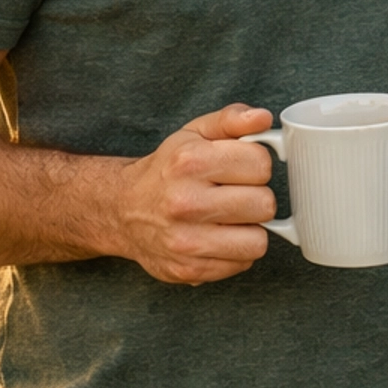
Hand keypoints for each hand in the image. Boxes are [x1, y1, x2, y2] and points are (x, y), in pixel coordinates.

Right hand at [112, 103, 276, 284]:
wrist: (122, 210)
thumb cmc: (167, 170)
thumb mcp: (194, 134)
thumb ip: (230, 119)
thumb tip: (262, 118)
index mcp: (190, 161)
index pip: (261, 164)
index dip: (257, 164)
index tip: (242, 168)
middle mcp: (185, 202)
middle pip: (264, 205)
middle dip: (256, 197)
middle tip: (235, 195)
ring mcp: (186, 240)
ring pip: (258, 241)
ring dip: (250, 229)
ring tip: (230, 218)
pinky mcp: (189, 269)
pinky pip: (243, 263)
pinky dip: (237, 251)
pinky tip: (218, 237)